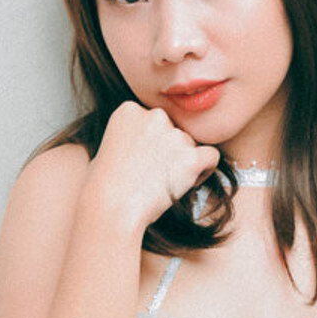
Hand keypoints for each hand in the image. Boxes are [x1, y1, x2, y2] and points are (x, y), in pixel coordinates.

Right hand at [87, 101, 220, 230]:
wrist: (112, 207)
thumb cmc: (104, 186)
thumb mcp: (108, 147)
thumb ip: (130, 135)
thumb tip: (144, 143)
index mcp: (130, 109)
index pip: (156, 121)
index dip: (154, 143)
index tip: (143, 162)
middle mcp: (154, 116)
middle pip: (176, 130)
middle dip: (171, 151)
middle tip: (155, 175)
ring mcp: (174, 135)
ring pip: (192, 145)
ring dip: (184, 163)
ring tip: (164, 184)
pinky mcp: (191, 156)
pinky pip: (211, 157)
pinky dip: (204, 171)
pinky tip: (186, 184)